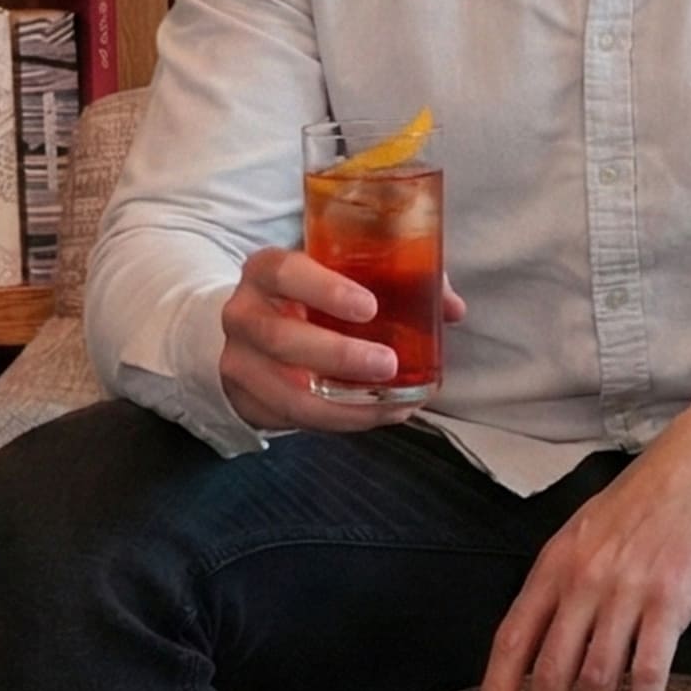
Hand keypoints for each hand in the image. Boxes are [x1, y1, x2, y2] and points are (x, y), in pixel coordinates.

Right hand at [218, 247, 465, 433]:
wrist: (254, 323)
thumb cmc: (310, 293)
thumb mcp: (339, 274)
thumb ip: (395, 280)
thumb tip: (451, 307)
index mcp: (265, 270)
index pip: (287, 273)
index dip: (327, 291)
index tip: (371, 308)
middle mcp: (244, 313)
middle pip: (282, 338)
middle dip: (338, 355)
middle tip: (388, 364)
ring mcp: (239, 361)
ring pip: (285, 391)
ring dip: (342, 403)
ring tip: (391, 403)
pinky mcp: (246, 400)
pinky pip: (292, 419)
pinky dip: (338, 421)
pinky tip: (376, 415)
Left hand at [477, 405, 690, 690]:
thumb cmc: (645, 500)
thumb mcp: (586, 532)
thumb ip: (563, 582)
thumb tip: (542, 640)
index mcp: (556, 563)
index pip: (512, 638)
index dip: (497, 689)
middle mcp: (584, 580)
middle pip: (551, 672)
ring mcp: (628, 591)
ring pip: (597, 679)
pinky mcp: (672, 600)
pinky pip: (649, 669)